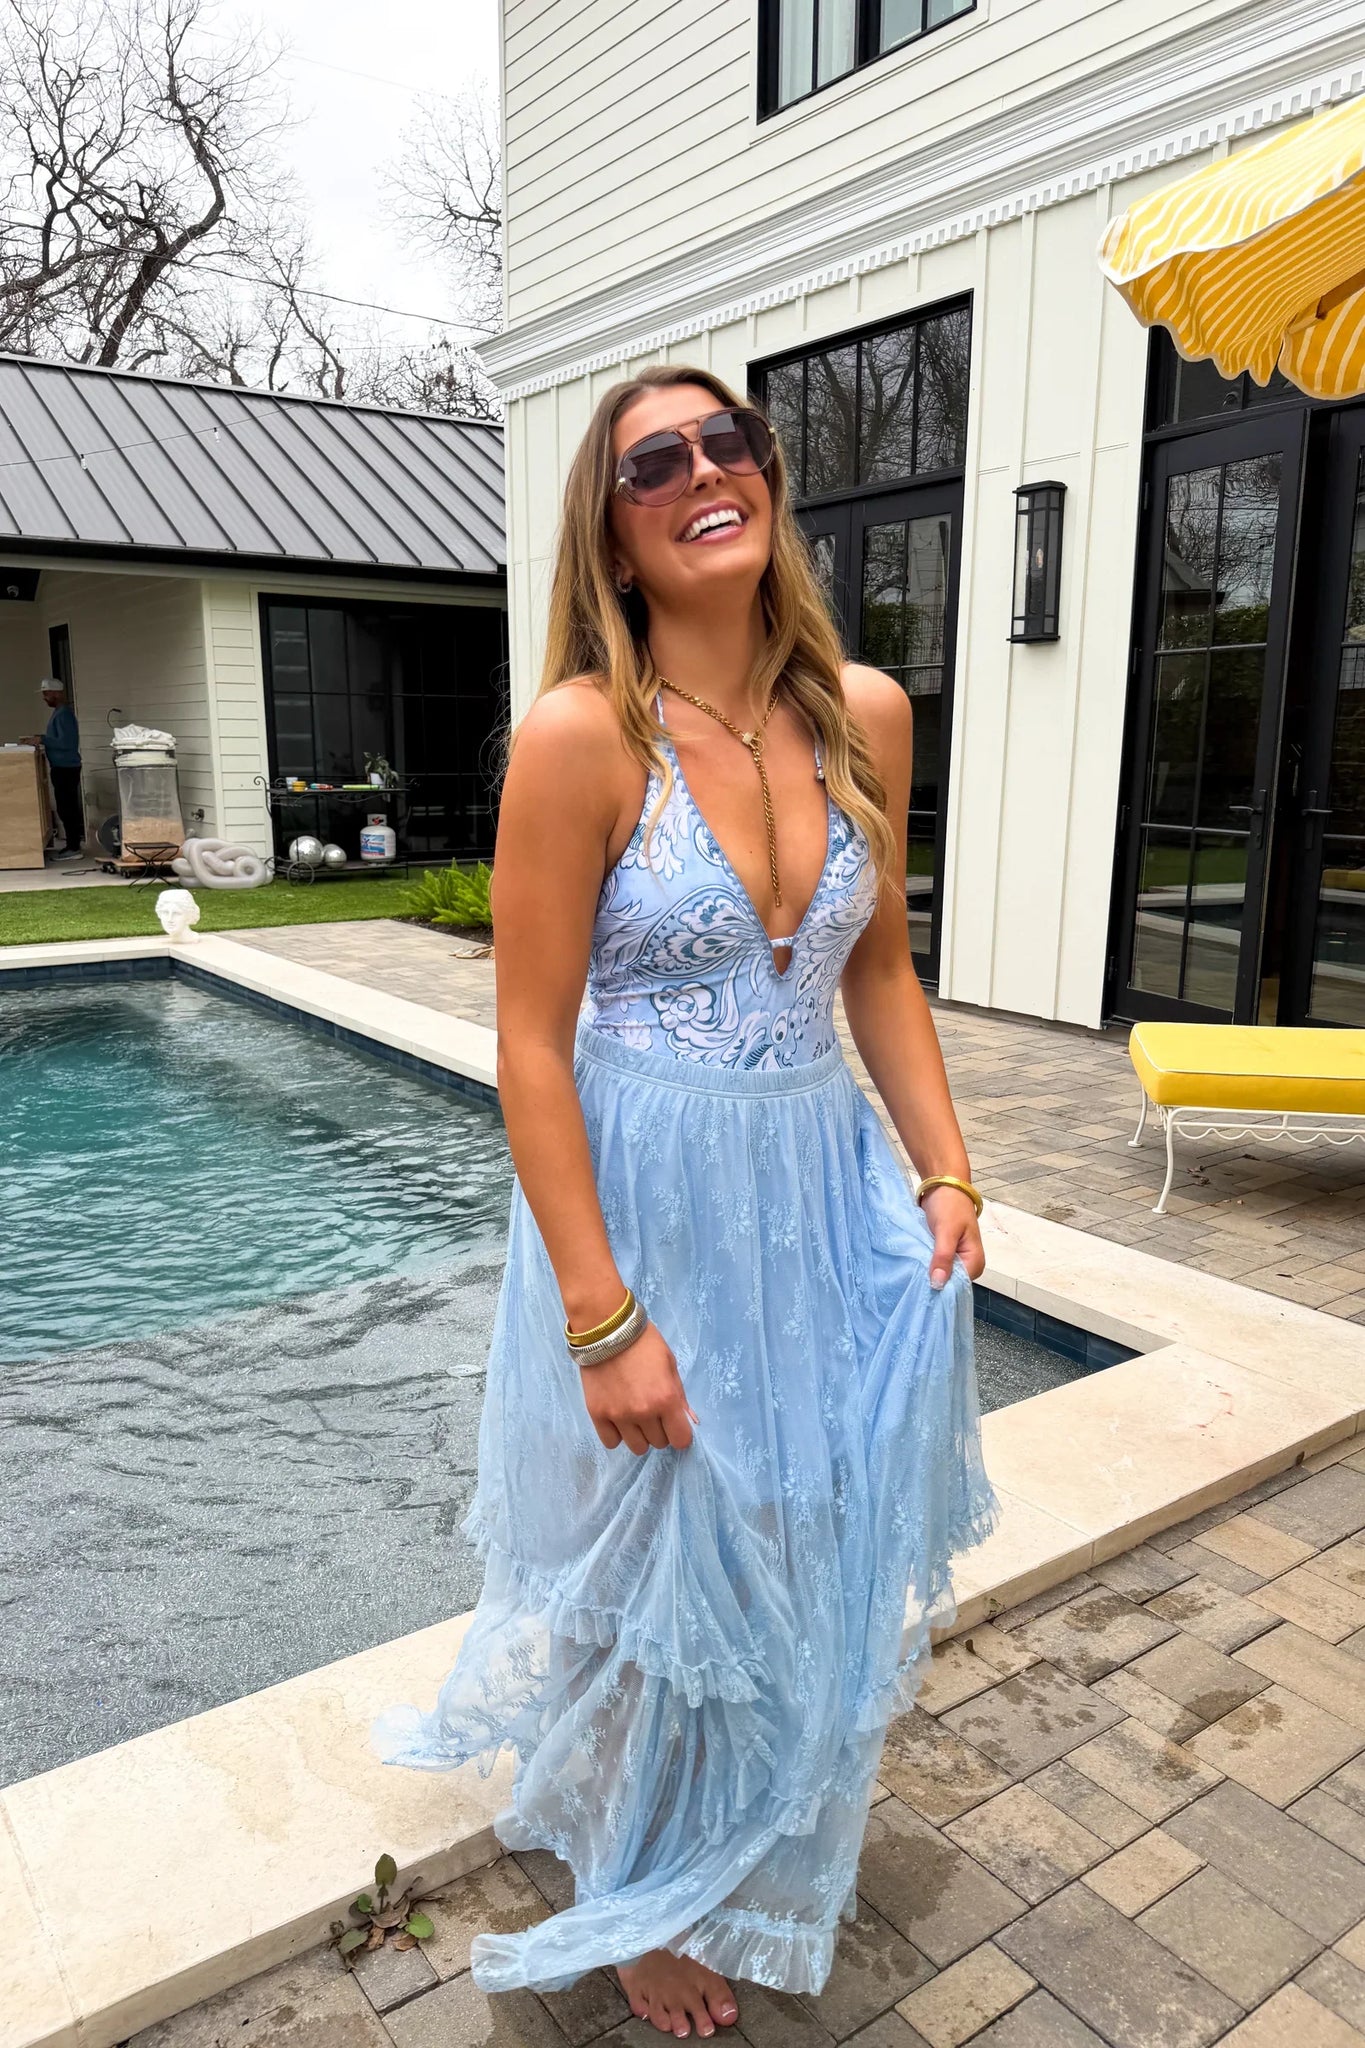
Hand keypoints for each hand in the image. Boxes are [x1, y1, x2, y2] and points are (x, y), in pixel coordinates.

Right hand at [578, 1320, 695, 1453]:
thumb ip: (679, 1396)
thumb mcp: (670, 1364)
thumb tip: (689, 1421)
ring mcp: (619, 1415)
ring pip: (637, 1447)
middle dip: (660, 1430)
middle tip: (653, 1412)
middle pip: (659, 1443)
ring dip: (640, 1435)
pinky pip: (611, 1442)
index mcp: (666, 1398)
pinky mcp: (597, 1414)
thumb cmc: (644, 1343)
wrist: (606, 1330)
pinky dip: (617, 1434)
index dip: (680, 1434)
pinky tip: (618, 1419)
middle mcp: (643, 1412)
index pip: (681, 1440)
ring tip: (635, 1416)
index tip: (675, 1424)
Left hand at [920, 1186, 984, 1289]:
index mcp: (975, 1262)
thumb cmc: (950, 1205)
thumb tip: (938, 1284)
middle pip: (949, 1282)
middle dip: (932, 1280)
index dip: (940, 1288)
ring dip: (926, 1272)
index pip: (958, 1286)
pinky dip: (924, 1263)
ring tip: (910, 1273)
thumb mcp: (946, 1231)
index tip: (921, 1289)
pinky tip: (913, 1265)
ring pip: (940, 1274)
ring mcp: (955, 1259)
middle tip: (912, 1280)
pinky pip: (934, 1264)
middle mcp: (967, 1264)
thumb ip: (943, 1257)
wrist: (944, 1185)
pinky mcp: (943, 1253)